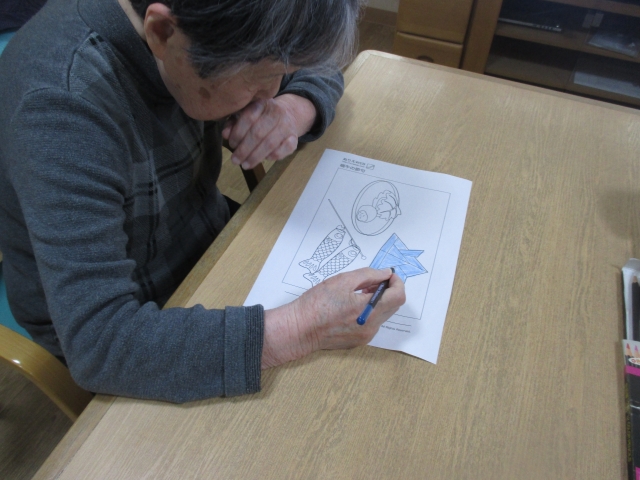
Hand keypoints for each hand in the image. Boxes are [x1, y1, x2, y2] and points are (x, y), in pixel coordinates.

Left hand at [222, 94, 316, 169]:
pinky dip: (274, 156)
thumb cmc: (260, 116)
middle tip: (235, 160)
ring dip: (255, 157)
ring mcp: (287, 125)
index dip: (238, 133)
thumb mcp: (244, 115)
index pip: (248, 118)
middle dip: (244, 149)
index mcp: (261, 103)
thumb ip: (233, 123)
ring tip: (245, 165)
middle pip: (258, 133)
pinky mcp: (295, 137)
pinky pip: (285, 149)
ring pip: (270, 143)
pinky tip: (265, 159)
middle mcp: (276, 111)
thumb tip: (225, 135)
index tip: (231, 145)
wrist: (287, 114)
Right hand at [261, 268, 405, 368]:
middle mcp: (371, 327)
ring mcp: (365, 336)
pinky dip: (369, 312)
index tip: (389, 275)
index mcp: (369, 311)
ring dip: (378, 302)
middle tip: (372, 281)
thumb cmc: (317, 304)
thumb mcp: (342, 281)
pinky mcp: (358, 341)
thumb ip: (368, 275)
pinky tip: (352, 306)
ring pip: (382, 315)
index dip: (397, 283)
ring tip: (358, 293)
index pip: (398, 296)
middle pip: (393, 307)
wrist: (299, 329)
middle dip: (387, 291)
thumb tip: (386, 273)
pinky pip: (372, 324)